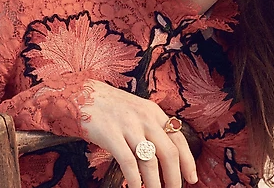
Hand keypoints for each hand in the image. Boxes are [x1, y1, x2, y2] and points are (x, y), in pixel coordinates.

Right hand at [80, 80, 197, 187]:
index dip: (188, 161)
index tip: (192, 178)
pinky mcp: (110, 135)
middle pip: (169, 153)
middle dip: (174, 178)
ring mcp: (128, 126)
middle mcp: (145, 118)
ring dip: (155, 184)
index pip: (179, 139)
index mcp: (154, 112)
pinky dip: (135, 180)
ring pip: (150, 161)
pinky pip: (128, 162)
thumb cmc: (109, 106)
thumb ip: (150, 128)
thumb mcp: (136, 111)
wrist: (81, 93)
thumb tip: (163, 155)